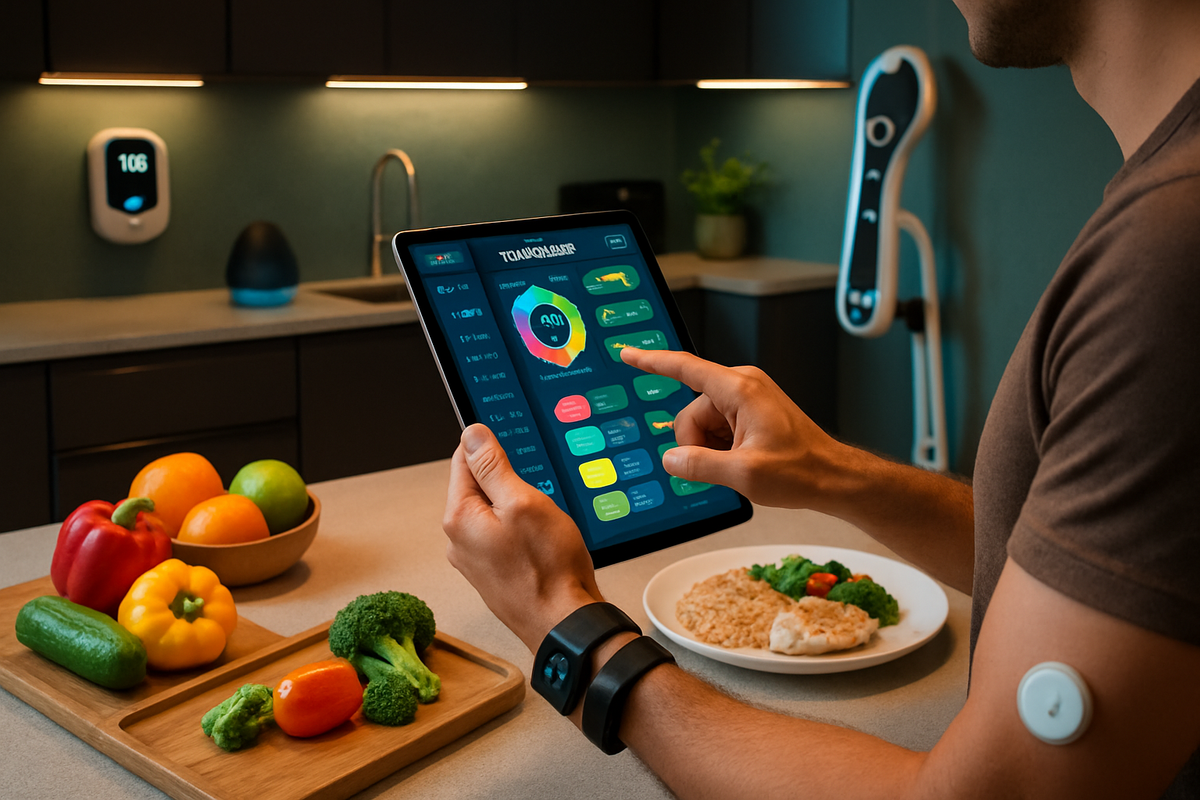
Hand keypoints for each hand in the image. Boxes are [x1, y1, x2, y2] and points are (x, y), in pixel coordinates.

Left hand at [443, 424, 601, 651]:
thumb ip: (492, 466)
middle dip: (509, 483)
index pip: (463, 460)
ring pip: (494, 512)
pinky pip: (503, 535)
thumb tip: (471, 434)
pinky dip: (522, 531)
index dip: (492, 450)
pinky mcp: (493, 572)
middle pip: (479, 487)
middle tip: (537, 499)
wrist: (563, 623)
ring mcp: (475, 559)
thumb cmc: (547, 568)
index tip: (516, 457)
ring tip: (543, 526)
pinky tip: (542, 543)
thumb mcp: (523, 502)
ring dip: (518, 509)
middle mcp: (459, 540)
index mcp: (459, 517)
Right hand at [620, 348, 846, 508]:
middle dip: (696, 442)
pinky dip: (720, 447)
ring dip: (710, 448)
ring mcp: (747, 398)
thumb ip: (700, 465)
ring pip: (702, 422)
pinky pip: (718, 427)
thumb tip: (671, 460)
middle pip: (691, 410)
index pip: (685, 368)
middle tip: (723, 466)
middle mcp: (742, 386)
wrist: (833, 476)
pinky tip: (739, 461)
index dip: (652, 362)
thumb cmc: (801, 469)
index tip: (628, 353)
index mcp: (740, 389)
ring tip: (739, 465)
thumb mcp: (743, 474)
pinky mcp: (751, 411)